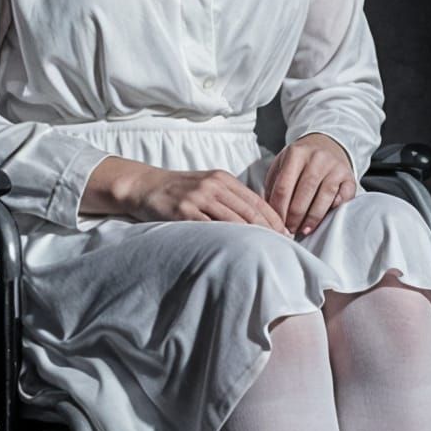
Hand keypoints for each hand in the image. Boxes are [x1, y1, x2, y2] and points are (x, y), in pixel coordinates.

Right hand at [118, 161, 292, 234]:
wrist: (145, 186)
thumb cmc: (178, 190)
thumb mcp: (206, 186)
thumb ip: (228, 198)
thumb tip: (255, 218)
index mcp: (222, 179)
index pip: (256, 200)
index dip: (273, 218)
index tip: (285, 233)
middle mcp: (213, 185)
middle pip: (249, 211)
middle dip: (269, 230)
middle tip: (282, 246)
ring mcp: (198, 197)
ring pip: (234, 220)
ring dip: (252, 237)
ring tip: (265, 251)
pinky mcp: (184, 211)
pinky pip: (210, 227)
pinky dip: (225, 239)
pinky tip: (236, 250)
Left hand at [263, 133, 358, 235]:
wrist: (327, 145)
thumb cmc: (300, 161)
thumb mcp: (282, 165)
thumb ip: (273, 185)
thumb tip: (270, 212)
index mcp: (296, 153)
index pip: (283, 187)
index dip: (279, 210)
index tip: (277, 223)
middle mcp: (317, 158)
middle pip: (303, 194)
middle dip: (295, 217)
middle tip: (290, 230)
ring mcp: (335, 167)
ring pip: (324, 198)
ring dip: (312, 218)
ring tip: (304, 230)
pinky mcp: (349, 176)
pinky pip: (343, 198)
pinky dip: (334, 209)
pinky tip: (325, 219)